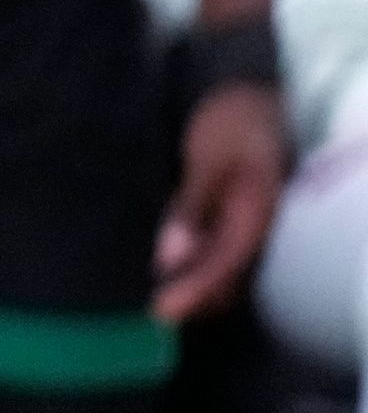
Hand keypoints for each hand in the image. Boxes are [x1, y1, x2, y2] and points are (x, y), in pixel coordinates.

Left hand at [154, 79, 286, 321]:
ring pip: (227, 270)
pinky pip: (221, 254)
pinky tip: (172, 273)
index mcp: (258, 213)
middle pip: (230, 276)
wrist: (250, 95)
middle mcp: (259, 227)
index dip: (195, 290)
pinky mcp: (238, 220)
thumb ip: (190, 209)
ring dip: (197, 287)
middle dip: (195, 299)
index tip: (162, 312)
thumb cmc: (229, 123)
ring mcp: (251, 225)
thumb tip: (170, 259)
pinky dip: (198, 268)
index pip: (226, 263)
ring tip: (157, 303)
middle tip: (153, 316)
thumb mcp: (208, 161)